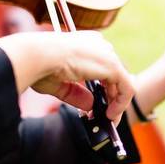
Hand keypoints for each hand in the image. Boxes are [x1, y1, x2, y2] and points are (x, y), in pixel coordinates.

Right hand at [0, 31, 133, 122]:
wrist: (37, 56)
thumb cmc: (40, 66)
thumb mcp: (60, 83)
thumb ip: (76, 93)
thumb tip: (90, 105)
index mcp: (85, 44)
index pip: (102, 66)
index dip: (102, 88)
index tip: (95, 105)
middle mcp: (98, 45)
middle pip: (114, 74)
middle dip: (110, 97)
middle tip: (105, 116)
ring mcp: (107, 54)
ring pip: (122, 81)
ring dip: (117, 103)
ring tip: (108, 119)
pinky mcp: (112, 65)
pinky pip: (127, 87)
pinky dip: (121, 103)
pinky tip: (110, 115)